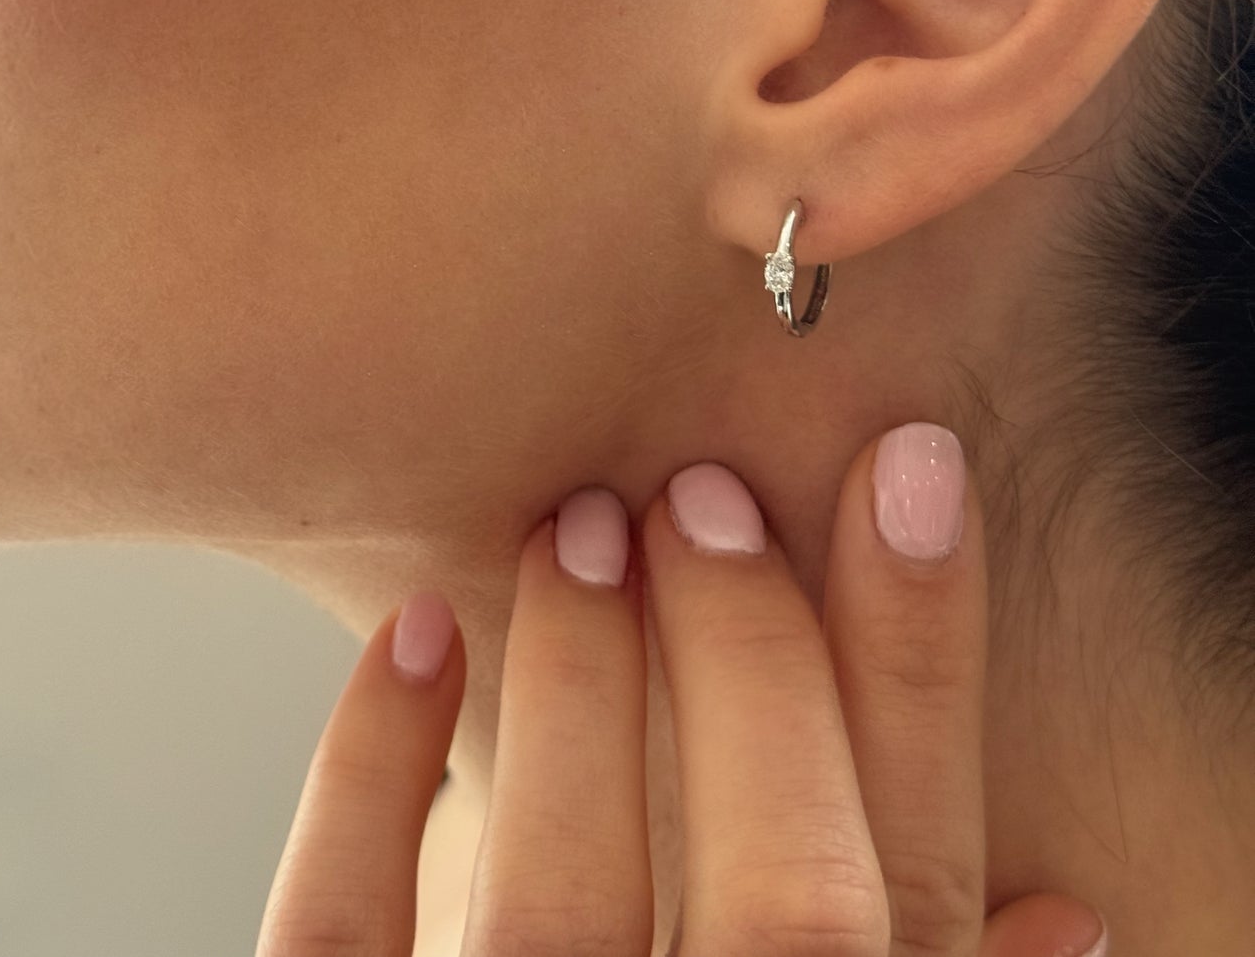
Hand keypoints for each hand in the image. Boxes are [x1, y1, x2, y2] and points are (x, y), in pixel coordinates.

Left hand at [253, 424, 1107, 956]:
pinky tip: (413, 631)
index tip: (902, 477)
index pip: (911, 896)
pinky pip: (329, 943)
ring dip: (578, 687)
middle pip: (778, 897)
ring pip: (553, 903)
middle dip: (754, 666)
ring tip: (580, 524)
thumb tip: (1058, 918)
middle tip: (703, 495)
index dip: (920, 672)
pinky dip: (364, 780)